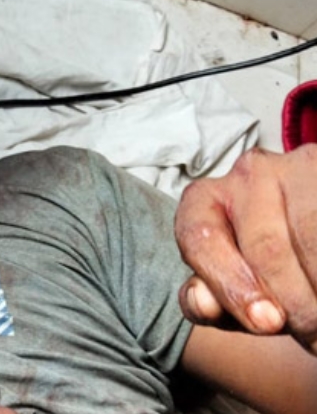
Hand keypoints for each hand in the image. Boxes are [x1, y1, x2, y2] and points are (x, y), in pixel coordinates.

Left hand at [175, 144, 316, 352]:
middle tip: (316, 340)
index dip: (229, 285)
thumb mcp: (236, 289)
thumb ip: (212, 300)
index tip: (268, 324)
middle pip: (264, 248)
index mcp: (204, 200)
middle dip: (296, 305)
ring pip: (309, 236)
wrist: (312, 240)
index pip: (198, 237)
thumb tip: (203, 302)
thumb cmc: (273, 272)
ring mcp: (298, 165)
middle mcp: (248, 173)